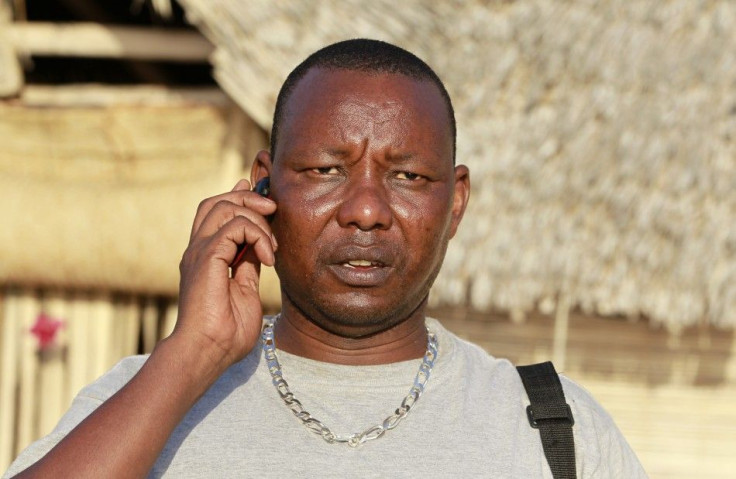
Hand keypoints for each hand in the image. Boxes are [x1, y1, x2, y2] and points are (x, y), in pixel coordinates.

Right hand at [174, 179, 277, 371]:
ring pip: (224, 206)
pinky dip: (257, 235)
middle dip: (248, 197)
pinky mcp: (207, 256)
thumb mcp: (245, 291)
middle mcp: (198, 249)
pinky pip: (235, 225)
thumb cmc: (226, 333)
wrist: (207, 352)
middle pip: (217, 201)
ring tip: (272, 246)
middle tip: (274, 211)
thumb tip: (260, 247)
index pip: (216, 213)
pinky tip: (268, 258)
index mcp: (205, 257)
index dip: (240, 197)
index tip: (266, 201)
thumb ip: (249, 266)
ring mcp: (199, 251)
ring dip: (256, 218)